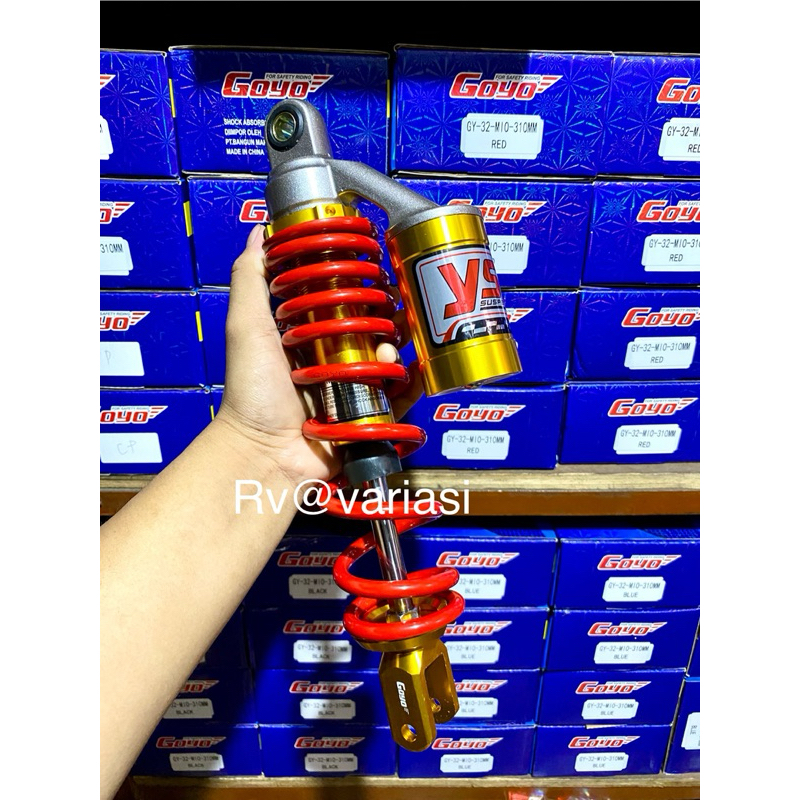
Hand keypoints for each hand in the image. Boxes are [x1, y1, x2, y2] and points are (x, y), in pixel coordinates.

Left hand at [213, 224, 422, 485]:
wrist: (267, 452)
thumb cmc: (251, 392)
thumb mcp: (246, 325)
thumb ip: (251, 279)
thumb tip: (261, 230)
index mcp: (308, 333)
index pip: (343, 298)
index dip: (360, 282)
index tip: (373, 267)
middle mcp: (334, 356)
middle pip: (373, 324)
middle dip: (386, 314)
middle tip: (389, 310)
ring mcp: (354, 385)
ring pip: (391, 355)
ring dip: (396, 346)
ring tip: (385, 349)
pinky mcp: (371, 411)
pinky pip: (402, 392)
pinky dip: (412, 380)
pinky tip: (408, 368)